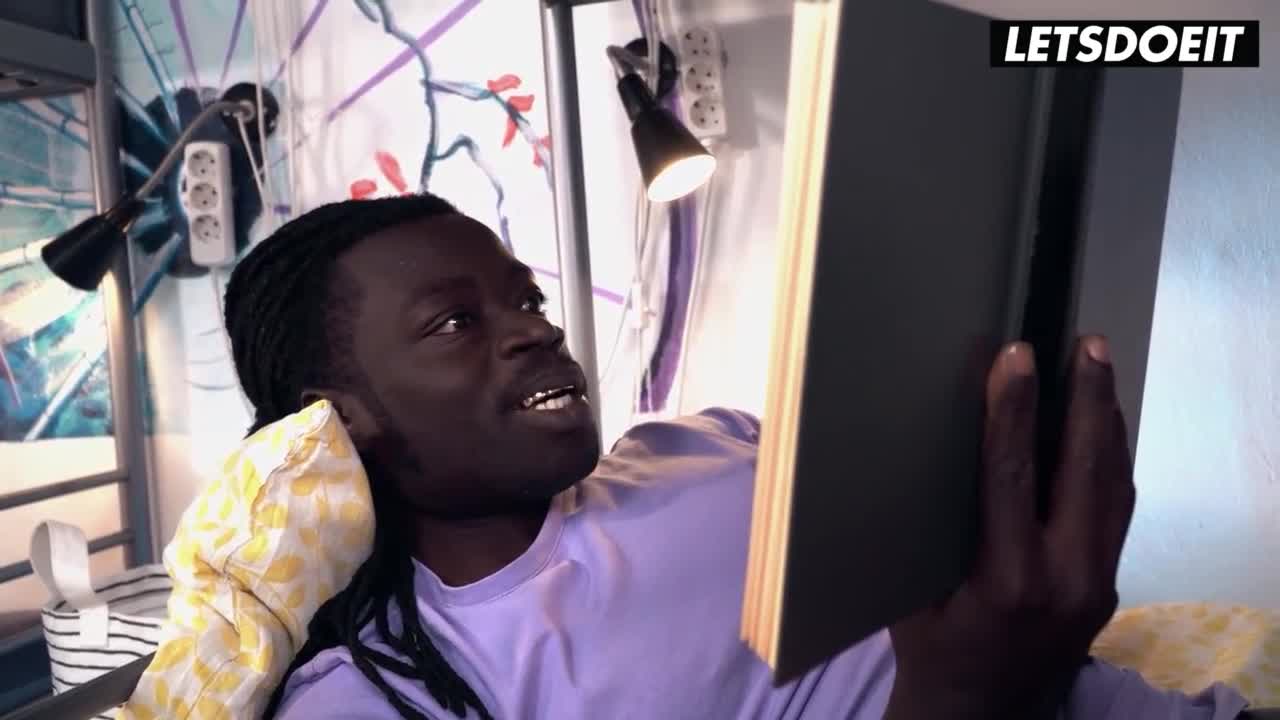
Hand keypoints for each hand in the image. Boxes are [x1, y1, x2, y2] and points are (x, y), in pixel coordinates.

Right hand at [884, 337, 1135, 719]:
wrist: (978, 714)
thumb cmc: (929, 648)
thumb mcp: (913, 587)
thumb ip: (934, 525)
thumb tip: (935, 446)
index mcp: (1005, 580)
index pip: (1012, 475)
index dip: (1012, 408)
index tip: (1015, 357)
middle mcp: (1064, 579)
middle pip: (1085, 469)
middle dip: (1088, 399)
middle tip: (1086, 344)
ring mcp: (1095, 584)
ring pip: (1113, 486)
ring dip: (1107, 422)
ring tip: (1098, 369)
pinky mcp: (1105, 585)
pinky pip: (1115, 510)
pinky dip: (1109, 461)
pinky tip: (1101, 429)